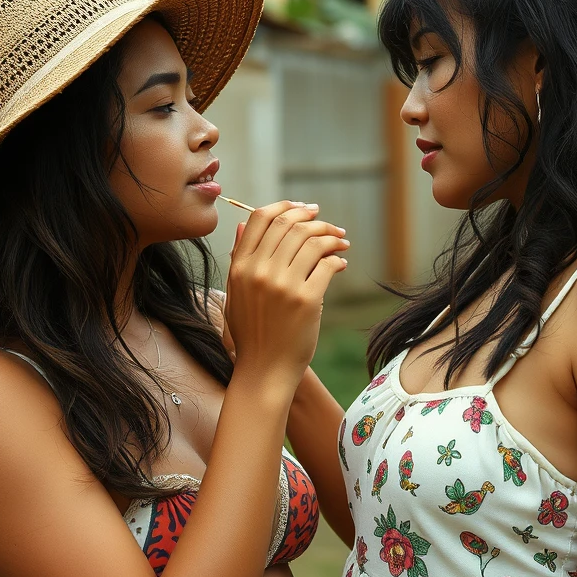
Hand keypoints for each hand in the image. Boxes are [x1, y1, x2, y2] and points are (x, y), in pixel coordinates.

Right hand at [224, 201, 347, 385]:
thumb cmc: (251, 331)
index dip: (286, 206)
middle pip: (290, 225)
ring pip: (312, 241)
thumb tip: (242, 223)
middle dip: (315, 219)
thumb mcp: (235, 292)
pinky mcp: (306, 300)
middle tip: (330, 225)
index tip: (304, 209)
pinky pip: (327, 264)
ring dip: (332, 236)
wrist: (264, 369)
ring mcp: (283, 285)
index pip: (261, 218)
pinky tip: (341, 263)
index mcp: (240, 266)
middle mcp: (259, 271)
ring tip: (341, 242)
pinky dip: (338, 259)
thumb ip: (239, 257)